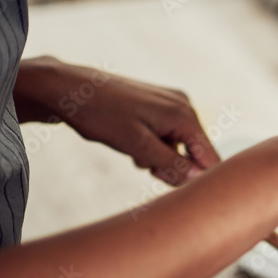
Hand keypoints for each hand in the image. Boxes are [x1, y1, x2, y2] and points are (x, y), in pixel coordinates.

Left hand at [14, 56, 219, 185]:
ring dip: (163, 159)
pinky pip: (169, 134)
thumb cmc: (100, 115)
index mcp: (184, 115)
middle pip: (197, 152)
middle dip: (177, 169)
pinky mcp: (158, 104)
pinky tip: (134, 145)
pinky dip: (155, 146)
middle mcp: (184, 105)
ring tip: (137, 157)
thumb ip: (172, 165)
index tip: (175, 190)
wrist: (67, 87)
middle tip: (150, 174)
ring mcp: (171, 103)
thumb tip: (199, 180)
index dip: (198, 180)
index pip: (210, 158)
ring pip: (181, 145)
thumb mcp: (137, 146)